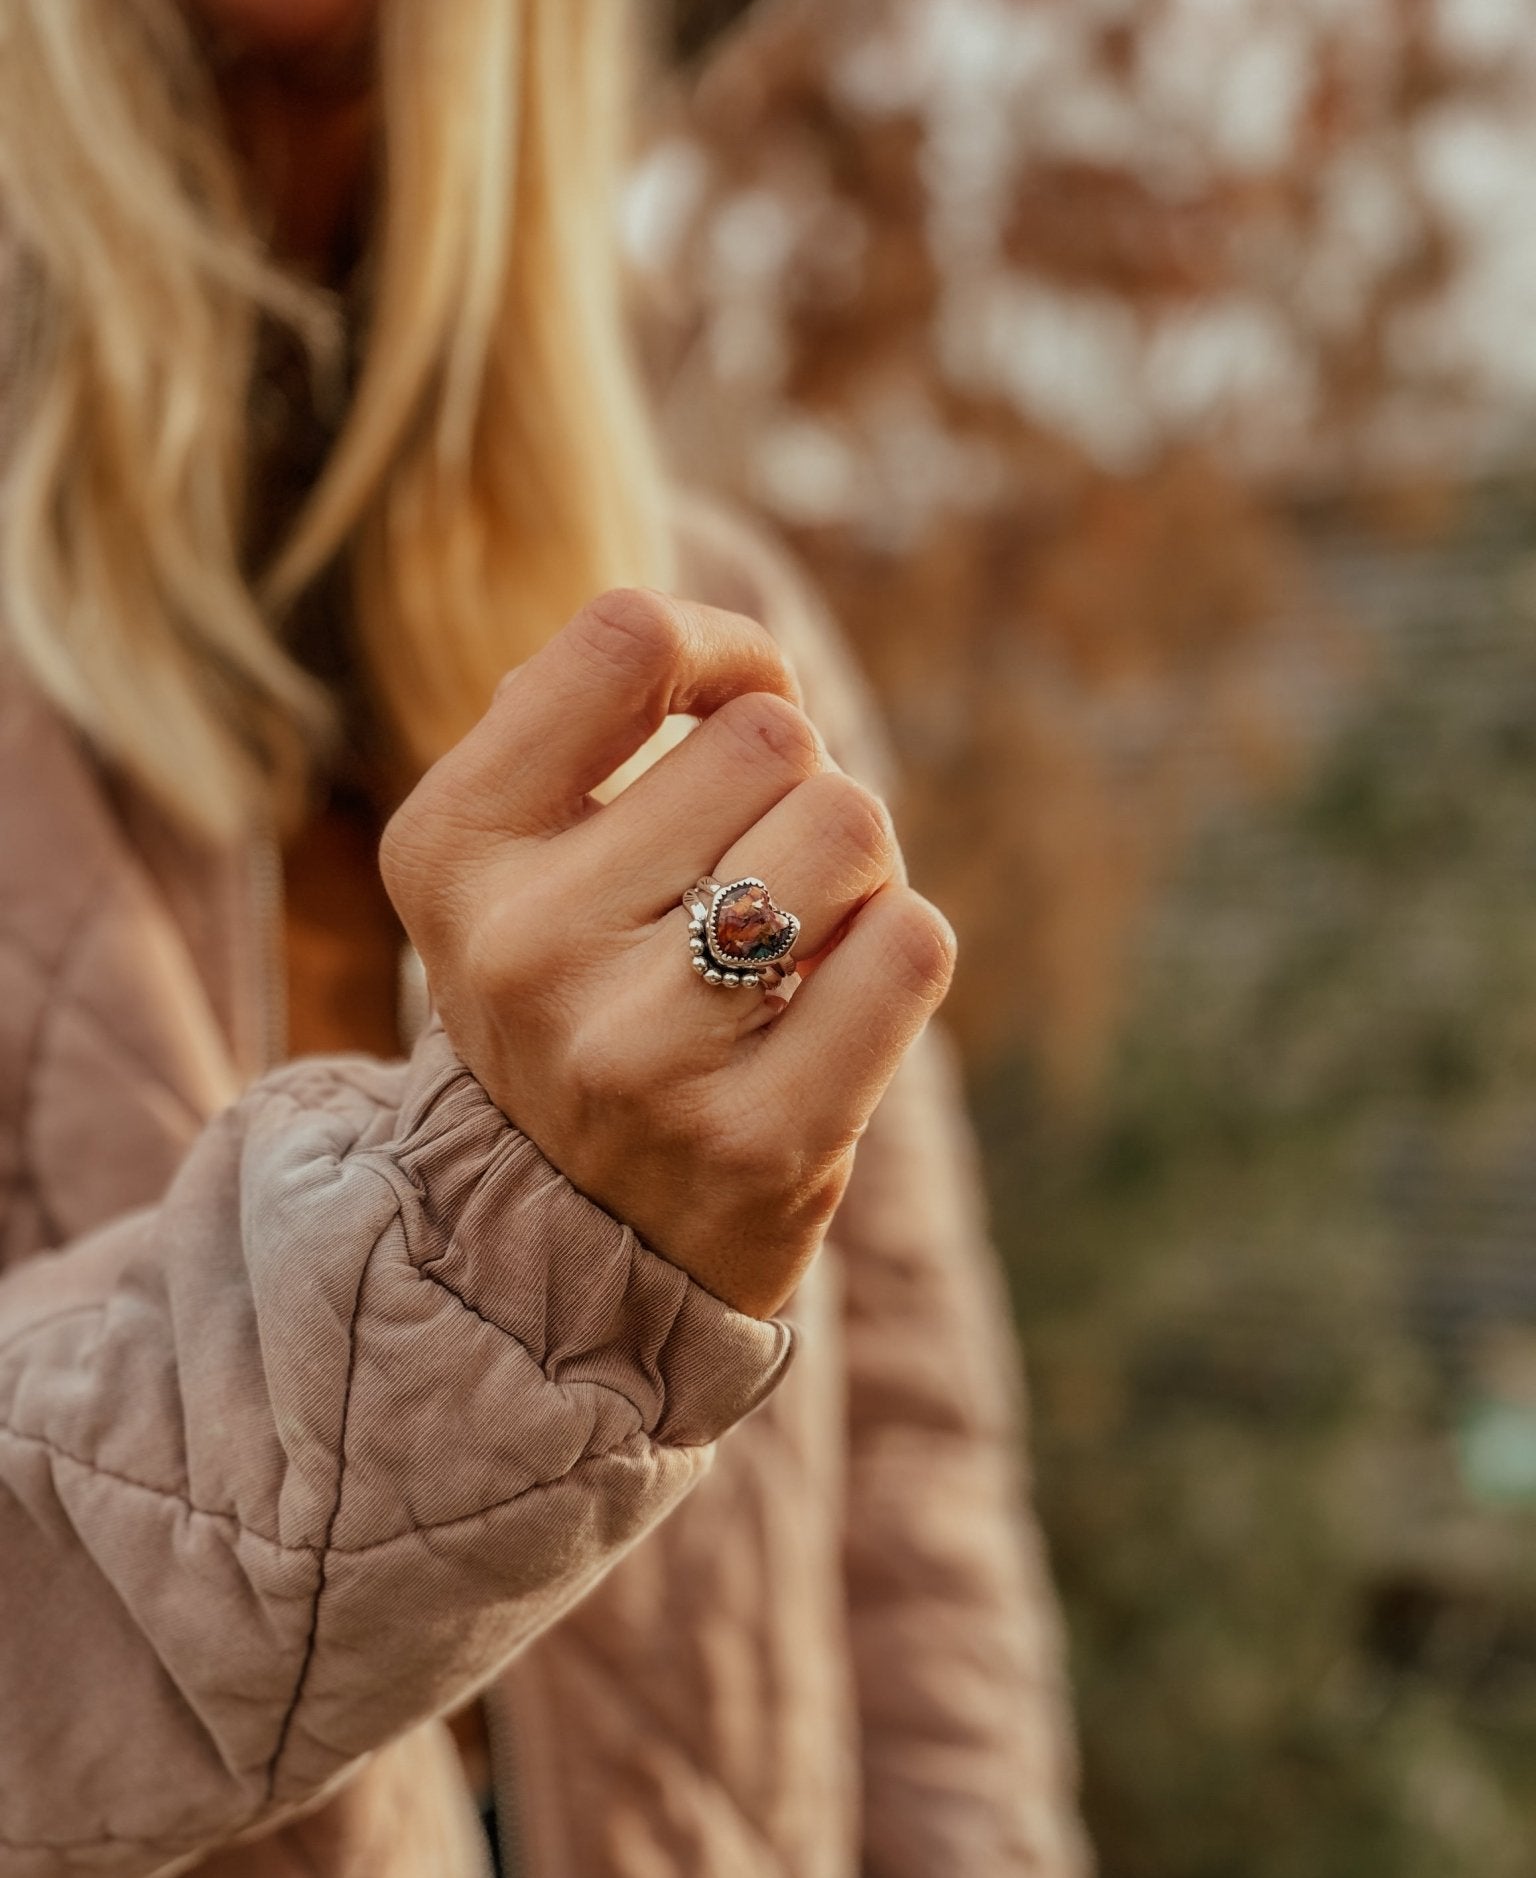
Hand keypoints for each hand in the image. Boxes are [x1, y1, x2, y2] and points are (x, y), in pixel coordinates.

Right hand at [380, 588, 954, 1317]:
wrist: (567, 1241)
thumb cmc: (580, 996)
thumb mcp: (523, 855)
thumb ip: (598, 718)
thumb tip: (744, 659)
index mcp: (450, 850)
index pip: (628, 636)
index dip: (721, 652)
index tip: (726, 712)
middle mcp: (520, 952)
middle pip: (771, 738)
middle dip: (797, 788)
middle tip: (757, 876)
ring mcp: (637, 1057)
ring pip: (848, 825)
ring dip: (857, 868)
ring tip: (796, 942)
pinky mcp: (760, 1142)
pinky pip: (913, 945)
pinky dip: (898, 955)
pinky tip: (831, 1009)